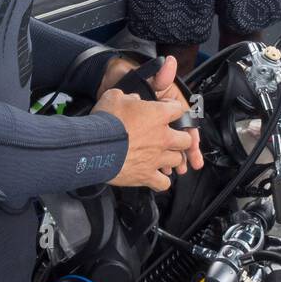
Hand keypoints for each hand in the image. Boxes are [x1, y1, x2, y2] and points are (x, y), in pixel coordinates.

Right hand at [98, 56, 202, 173]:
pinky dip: (161, 181)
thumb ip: (129, 97)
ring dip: (172, 158)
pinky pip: (164, 183)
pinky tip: (155, 177)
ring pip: (178, 160)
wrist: (94, 147)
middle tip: (170, 138)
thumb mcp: (115, 97)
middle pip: (186, 139)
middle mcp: (162, 138)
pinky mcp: (146, 176)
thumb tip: (134, 99)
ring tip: (163, 157)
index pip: (179, 110)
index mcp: (158, 115)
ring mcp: (156, 158)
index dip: (174, 109)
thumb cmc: (105, 122)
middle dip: (180, 138)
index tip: (168, 110)